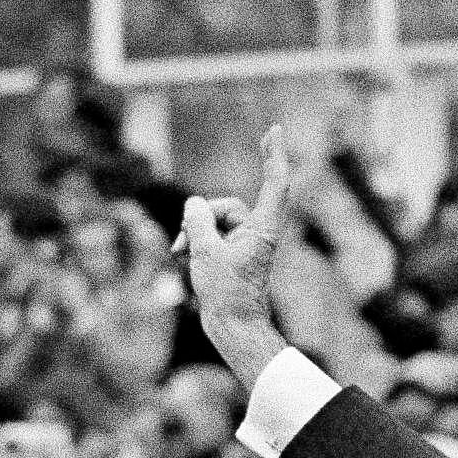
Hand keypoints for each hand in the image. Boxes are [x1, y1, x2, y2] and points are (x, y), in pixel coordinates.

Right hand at [180, 125, 300, 389]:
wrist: (233, 328)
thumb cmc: (227, 294)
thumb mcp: (205, 251)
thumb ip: (197, 222)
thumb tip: (192, 203)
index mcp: (262, 229)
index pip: (274, 183)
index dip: (273, 154)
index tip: (274, 130)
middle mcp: (257, 233)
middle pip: (226, 206)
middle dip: (202, 219)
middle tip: (188, 245)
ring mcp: (244, 244)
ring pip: (213, 222)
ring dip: (194, 235)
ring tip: (183, 256)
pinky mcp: (232, 255)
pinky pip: (210, 236)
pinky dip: (196, 244)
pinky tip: (183, 258)